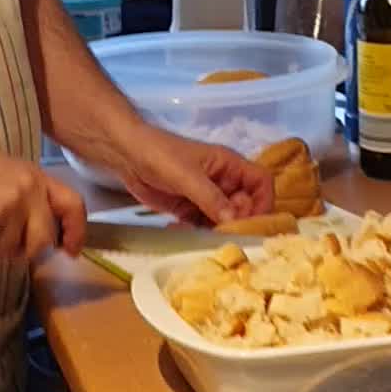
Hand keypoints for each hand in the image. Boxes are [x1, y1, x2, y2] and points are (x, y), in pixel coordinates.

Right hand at [0, 136, 86, 263]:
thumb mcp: (8, 173)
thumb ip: (29, 198)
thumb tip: (43, 231)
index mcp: (37, 178)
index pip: (73, 206)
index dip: (76, 232)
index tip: (70, 250)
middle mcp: (29, 192)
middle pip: (42, 241)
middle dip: (22, 250)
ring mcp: (10, 206)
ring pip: (9, 249)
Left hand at [112, 122, 274, 227]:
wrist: (126, 155)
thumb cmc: (160, 155)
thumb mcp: (187, 176)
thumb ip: (211, 198)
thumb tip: (234, 221)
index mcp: (229, 165)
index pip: (261, 182)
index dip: (264, 201)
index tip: (254, 221)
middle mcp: (222, 182)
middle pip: (246, 206)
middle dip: (238, 222)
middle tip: (222, 234)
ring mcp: (206, 197)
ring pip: (225, 220)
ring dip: (216, 231)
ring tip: (201, 237)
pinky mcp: (190, 209)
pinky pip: (203, 226)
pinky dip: (197, 233)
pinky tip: (181, 231)